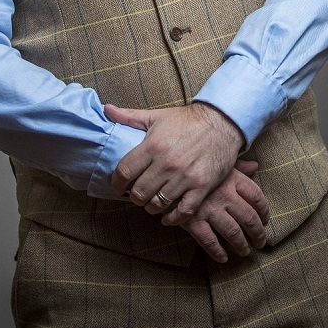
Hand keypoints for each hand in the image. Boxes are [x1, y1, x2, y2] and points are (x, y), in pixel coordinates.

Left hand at [105, 102, 244, 220]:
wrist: (221, 123)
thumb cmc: (187, 120)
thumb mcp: (156, 116)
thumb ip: (129, 116)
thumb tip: (107, 109)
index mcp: (153, 146)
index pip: (125, 171)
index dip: (116, 183)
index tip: (117, 185)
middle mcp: (167, 164)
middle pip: (139, 193)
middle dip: (134, 196)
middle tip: (136, 194)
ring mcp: (185, 177)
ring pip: (158, 204)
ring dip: (151, 207)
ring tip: (151, 202)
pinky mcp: (201, 187)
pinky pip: (183, 212)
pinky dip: (172, 218)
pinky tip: (167, 217)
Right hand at [162, 159, 268, 263]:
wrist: (164, 167)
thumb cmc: (194, 162)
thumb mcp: (217, 160)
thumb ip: (238, 166)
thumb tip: (255, 165)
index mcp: (232, 179)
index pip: (256, 197)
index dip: (264, 211)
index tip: (265, 219)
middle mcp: (224, 195)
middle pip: (249, 218)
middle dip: (257, 233)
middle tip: (260, 242)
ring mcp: (209, 209)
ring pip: (233, 233)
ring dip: (241, 245)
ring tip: (244, 251)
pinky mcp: (193, 220)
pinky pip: (209, 241)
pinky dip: (217, 252)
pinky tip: (222, 257)